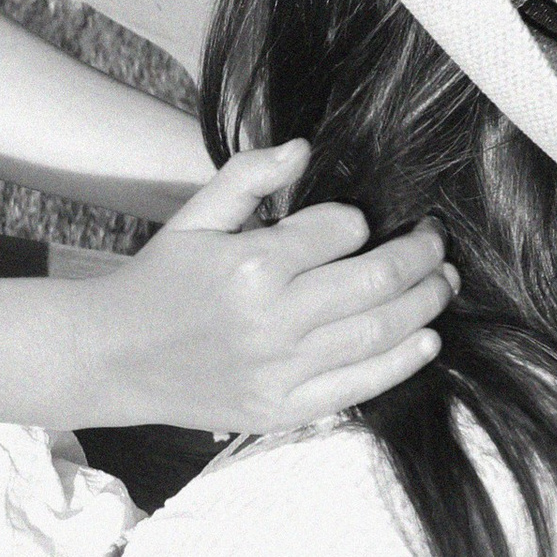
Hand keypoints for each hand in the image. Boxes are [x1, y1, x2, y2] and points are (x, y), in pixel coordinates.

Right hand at [78, 144, 451, 435]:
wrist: (112, 357)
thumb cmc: (158, 282)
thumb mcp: (193, 217)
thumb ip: (248, 176)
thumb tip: (306, 148)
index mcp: (252, 263)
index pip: (341, 230)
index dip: (359, 221)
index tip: (358, 224)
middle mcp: (273, 318)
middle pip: (377, 280)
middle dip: (419, 255)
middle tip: (436, 241)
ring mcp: (281, 369)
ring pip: (380, 331)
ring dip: (426, 303)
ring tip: (443, 282)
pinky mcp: (283, 408)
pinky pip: (361, 385)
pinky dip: (403, 361)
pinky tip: (427, 339)